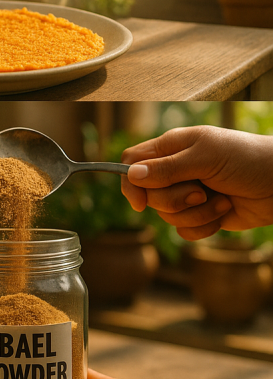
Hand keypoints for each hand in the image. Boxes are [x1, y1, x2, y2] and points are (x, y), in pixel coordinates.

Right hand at [120, 126, 272, 239]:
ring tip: (222, 200)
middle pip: (149, 194)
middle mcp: (175, 171)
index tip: (140, 202)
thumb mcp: (206, 158)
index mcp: (172, 148)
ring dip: (196, 213)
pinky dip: (204, 226)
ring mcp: (188, 194)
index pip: (132, 162)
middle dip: (176, 200)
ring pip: (167, 215)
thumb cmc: (248, 160)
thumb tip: (132, 175)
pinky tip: (224, 212)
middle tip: (201, 192)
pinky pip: (184, 230)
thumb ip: (167, 168)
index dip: (130, 182)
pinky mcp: (201, 215)